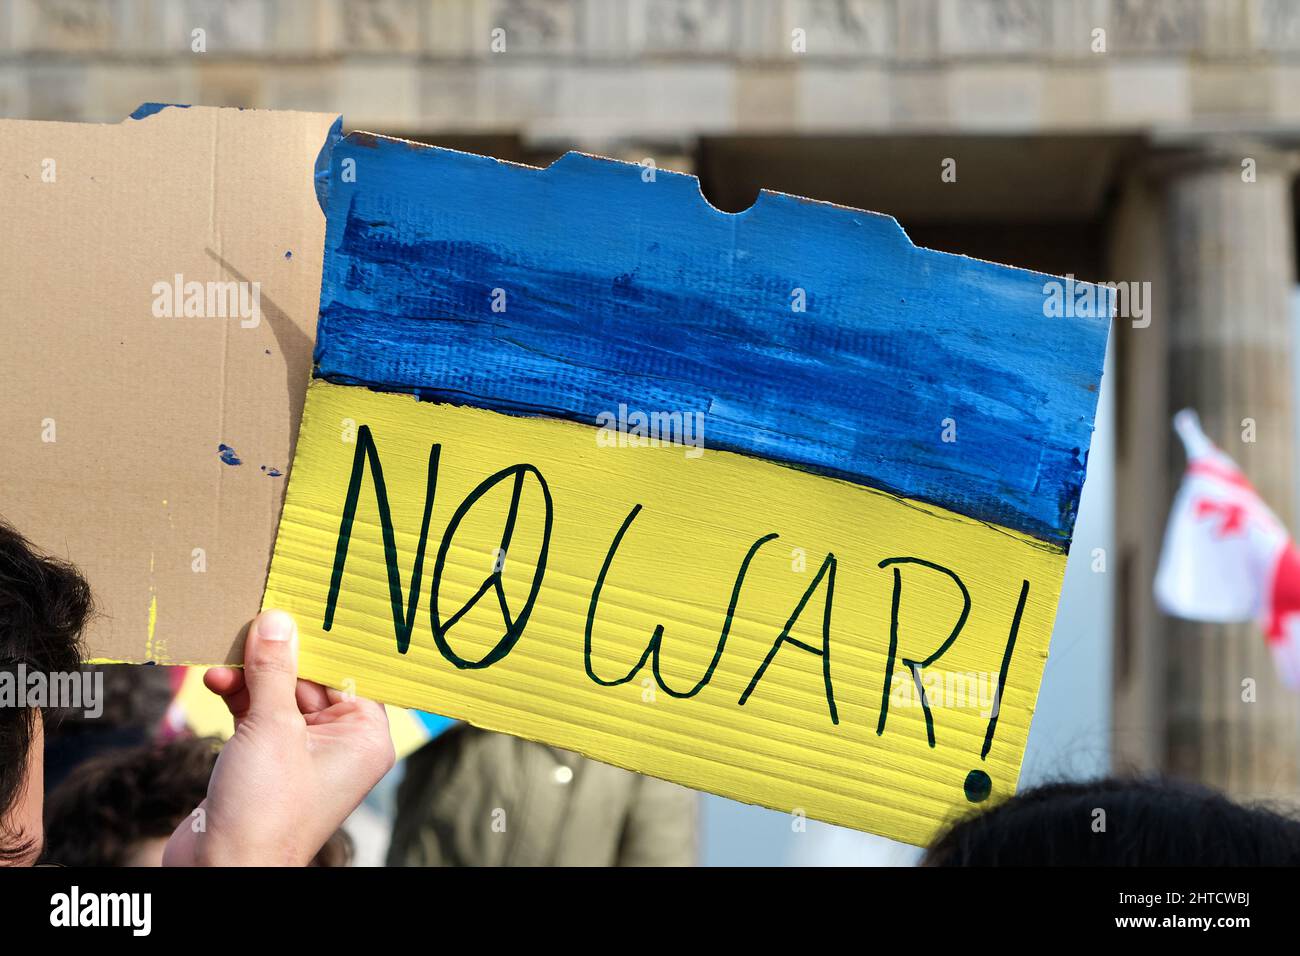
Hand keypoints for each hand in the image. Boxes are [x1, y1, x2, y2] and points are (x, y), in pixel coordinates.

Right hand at [163, 609, 394, 865]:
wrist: (220, 869)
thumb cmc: (265, 810)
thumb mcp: (271, 727)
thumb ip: (274, 669)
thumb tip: (277, 621)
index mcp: (365, 737)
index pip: (349, 673)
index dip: (323, 642)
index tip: (302, 605)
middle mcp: (340, 745)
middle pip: (311, 680)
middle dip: (276, 657)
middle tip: (251, 624)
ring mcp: (302, 754)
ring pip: (279, 696)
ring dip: (250, 677)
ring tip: (224, 658)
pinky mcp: (267, 762)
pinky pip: (258, 716)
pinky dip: (238, 698)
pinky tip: (216, 681)